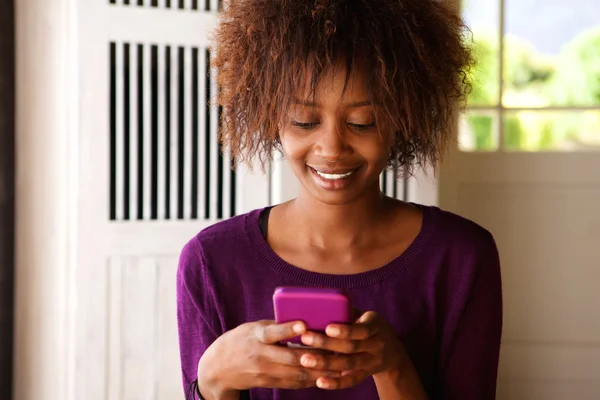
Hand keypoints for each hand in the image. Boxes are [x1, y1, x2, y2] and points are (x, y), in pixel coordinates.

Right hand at [197, 320, 340, 398]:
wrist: (218, 368)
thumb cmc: (241, 340)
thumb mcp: (254, 328)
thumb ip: (276, 326)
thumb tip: (304, 319)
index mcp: (256, 337)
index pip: (272, 333)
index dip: (288, 329)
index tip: (303, 324)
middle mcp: (260, 356)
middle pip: (290, 357)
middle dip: (315, 355)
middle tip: (337, 350)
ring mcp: (265, 372)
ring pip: (296, 373)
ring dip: (318, 370)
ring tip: (338, 365)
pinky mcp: (269, 383)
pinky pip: (293, 383)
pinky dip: (311, 380)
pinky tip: (326, 376)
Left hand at [297, 311, 407, 389]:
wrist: (392, 351)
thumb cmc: (369, 326)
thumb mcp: (365, 316)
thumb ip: (348, 312)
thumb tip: (321, 305)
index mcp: (376, 325)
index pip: (361, 329)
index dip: (345, 330)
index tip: (327, 327)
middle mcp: (376, 344)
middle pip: (351, 347)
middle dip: (327, 343)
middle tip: (305, 338)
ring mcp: (372, 361)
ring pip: (349, 364)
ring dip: (326, 363)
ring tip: (305, 359)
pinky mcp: (366, 374)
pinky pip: (351, 380)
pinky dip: (336, 383)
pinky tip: (320, 381)